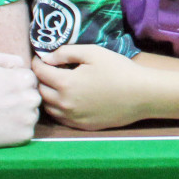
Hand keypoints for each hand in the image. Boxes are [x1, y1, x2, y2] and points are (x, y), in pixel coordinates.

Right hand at [0, 52, 40, 147]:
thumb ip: (9, 58)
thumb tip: (23, 65)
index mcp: (25, 78)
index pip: (31, 80)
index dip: (15, 84)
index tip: (1, 90)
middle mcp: (31, 98)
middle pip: (33, 97)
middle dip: (20, 99)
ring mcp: (29, 119)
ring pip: (31, 114)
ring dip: (20, 115)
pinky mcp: (24, 136)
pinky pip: (27, 131)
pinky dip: (16, 131)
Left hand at [33, 44, 154, 128]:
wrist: (142, 95)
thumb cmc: (119, 69)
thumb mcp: (93, 53)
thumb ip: (66, 52)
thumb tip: (46, 57)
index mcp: (65, 83)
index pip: (39, 72)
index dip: (37, 62)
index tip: (39, 58)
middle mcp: (64, 104)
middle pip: (40, 91)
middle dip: (40, 79)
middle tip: (46, 70)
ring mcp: (72, 117)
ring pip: (48, 107)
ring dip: (47, 95)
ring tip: (55, 85)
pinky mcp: (81, 126)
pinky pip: (60, 118)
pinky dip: (57, 108)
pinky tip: (66, 99)